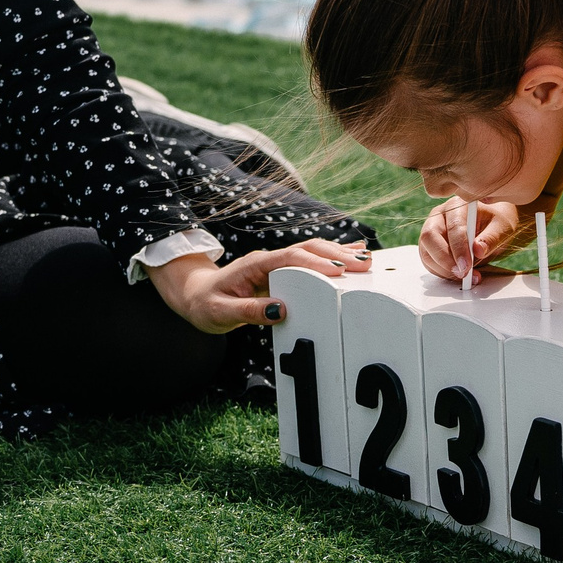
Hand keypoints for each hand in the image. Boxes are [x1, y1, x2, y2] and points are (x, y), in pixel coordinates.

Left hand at [147, 241, 370, 333]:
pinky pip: (310, 260)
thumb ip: (249, 312)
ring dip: (339, 254)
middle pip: (308, 249)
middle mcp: (269, 260)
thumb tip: (281, 310)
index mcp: (256, 265)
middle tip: (363, 265)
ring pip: (313, 252)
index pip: (290, 258)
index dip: (316, 263)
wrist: (196, 296)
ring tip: (366, 259)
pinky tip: (353, 254)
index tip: (339, 272)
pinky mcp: (282, 272)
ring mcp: (277, 264)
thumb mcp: (221, 313)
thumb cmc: (207, 304)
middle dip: (336, 255)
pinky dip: (332, 257)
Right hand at [421, 197, 519, 282]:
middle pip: (429, 237)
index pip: (453, 226)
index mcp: (458, 205)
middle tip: (462, 273)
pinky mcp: (430, 247)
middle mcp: (439, 216)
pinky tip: (459, 275)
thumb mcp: (502, 229)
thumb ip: (491, 238)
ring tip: (466, 276)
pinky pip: (429, 263)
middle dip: (445, 259)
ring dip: (444, 269)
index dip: (459, 248)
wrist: (492, 228)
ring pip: (426, 253)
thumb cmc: (496, 224)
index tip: (467, 266)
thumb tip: (478, 249)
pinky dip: (442, 273)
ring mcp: (431, 231)